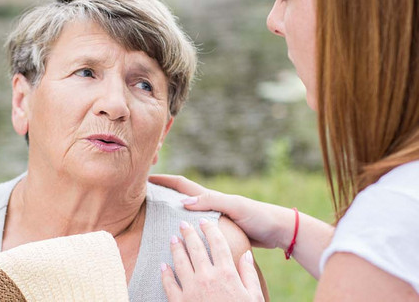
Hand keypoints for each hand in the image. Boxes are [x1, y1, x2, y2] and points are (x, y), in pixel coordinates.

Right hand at [149, 175, 292, 248]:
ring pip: (186, 215)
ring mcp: (214, 218)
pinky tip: (179, 242)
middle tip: (141, 200)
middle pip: (180, 198)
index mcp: (211, 196)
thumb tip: (182, 202)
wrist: (278, 230)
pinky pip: (197, 230)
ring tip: (152, 222)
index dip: (163, 180)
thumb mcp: (235, 206)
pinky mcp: (220, 232)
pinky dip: (186, 231)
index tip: (144, 177)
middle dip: (161, 196)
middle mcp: (210, 205)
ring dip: (170, 215)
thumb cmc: (258, 215)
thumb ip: (212, 202)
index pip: (181, 185)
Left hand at [161, 219, 263, 301]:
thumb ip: (248, 274)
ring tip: (172, 238)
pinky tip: (163, 265)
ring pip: (180, 262)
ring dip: (175, 248)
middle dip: (188, 233)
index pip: (218, 244)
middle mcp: (207, 277)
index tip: (205, 222)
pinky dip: (165, 273)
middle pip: (196, 248)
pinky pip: (169, 284)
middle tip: (182, 224)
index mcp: (227, 273)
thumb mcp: (253, 296)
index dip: (210, 230)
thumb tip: (245, 254)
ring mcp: (191, 290)